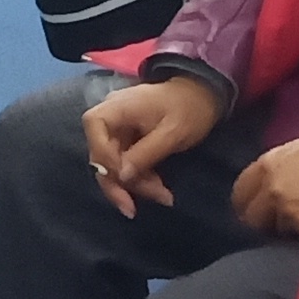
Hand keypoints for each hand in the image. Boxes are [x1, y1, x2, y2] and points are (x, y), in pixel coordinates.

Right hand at [79, 76, 223, 216]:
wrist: (204, 95)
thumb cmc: (190, 109)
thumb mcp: (172, 133)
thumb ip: (145, 153)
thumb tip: (121, 177)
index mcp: (118, 106)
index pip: (94, 127)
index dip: (104, 156)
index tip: (125, 179)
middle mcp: (112, 116)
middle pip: (102, 153)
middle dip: (123, 182)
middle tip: (145, 203)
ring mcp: (119, 129)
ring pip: (114, 164)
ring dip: (136, 185)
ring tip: (164, 197)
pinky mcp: (128, 140)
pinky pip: (126, 163)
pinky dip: (141, 178)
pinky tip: (160, 189)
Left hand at [231, 134, 298, 245]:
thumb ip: (281, 168)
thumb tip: (273, 182)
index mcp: (268, 166)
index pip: (241, 192)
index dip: (248, 202)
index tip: (255, 208)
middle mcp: (273, 191)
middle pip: (252, 218)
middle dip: (263, 221)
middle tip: (278, 222)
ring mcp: (289, 214)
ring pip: (277, 231)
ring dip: (288, 229)